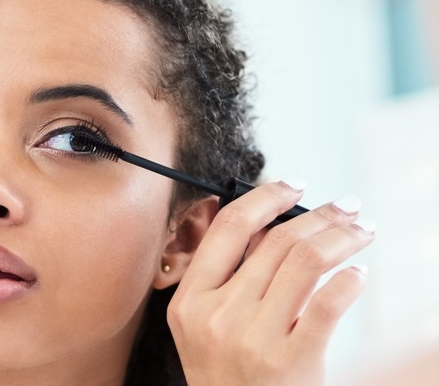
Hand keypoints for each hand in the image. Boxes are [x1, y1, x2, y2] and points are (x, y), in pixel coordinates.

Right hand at [168, 181, 373, 385]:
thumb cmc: (224, 375)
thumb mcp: (203, 326)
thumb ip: (228, 278)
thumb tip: (272, 226)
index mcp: (191, 300)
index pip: (229, 228)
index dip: (266, 197)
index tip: (293, 185)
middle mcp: (218, 314)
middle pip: (277, 241)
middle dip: (322, 215)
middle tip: (347, 206)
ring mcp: (254, 337)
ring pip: (307, 261)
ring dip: (343, 237)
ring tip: (361, 231)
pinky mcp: (292, 360)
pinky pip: (328, 304)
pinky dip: (350, 281)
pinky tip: (358, 275)